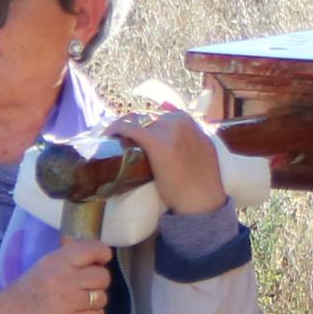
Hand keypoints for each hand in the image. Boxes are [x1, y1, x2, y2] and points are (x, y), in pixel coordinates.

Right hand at [0, 234, 117, 313]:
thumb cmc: (28, 292)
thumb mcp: (44, 267)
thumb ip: (68, 260)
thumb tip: (97, 257)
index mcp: (55, 261)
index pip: (92, 249)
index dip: (102, 254)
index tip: (101, 260)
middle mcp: (62, 278)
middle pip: (102, 276)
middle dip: (100, 282)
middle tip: (89, 286)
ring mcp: (65, 302)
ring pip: (102, 298)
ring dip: (97, 301)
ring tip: (82, 302)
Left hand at [106, 100, 225, 215]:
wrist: (202, 199)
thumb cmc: (203, 180)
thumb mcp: (203, 147)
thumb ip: (191, 135)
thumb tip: (177, 131)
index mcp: (186, 120)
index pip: (157, 114)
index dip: (143, 123)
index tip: (135, 134)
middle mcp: (176, 120)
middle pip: (144, 116)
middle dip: (131, 125)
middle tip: (121, 140)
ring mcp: (165, 130)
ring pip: (134, 120)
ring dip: (122, 127)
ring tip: (114, 139)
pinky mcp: (154, 143)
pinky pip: (129, 128)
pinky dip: (116, 129)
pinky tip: (108, 136)